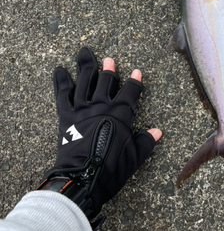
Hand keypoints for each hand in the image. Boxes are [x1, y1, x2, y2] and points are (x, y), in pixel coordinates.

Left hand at [38, 47, 160, 222]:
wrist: (83, 177)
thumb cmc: (112, 168)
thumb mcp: (135, 157)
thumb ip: (146, 141)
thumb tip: (157, 132)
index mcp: (120, 113)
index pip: (130, 91)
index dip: (134, 81)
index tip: (136, 72)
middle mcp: (102, 105)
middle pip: (106, 81)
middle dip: (109, 68)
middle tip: (109, 59)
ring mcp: (83, 108)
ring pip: (85, 81)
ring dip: (86, 66)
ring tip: (85, 53)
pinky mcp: (66, 115)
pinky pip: (62, 93)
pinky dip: (61, 80)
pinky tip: (59, 69)